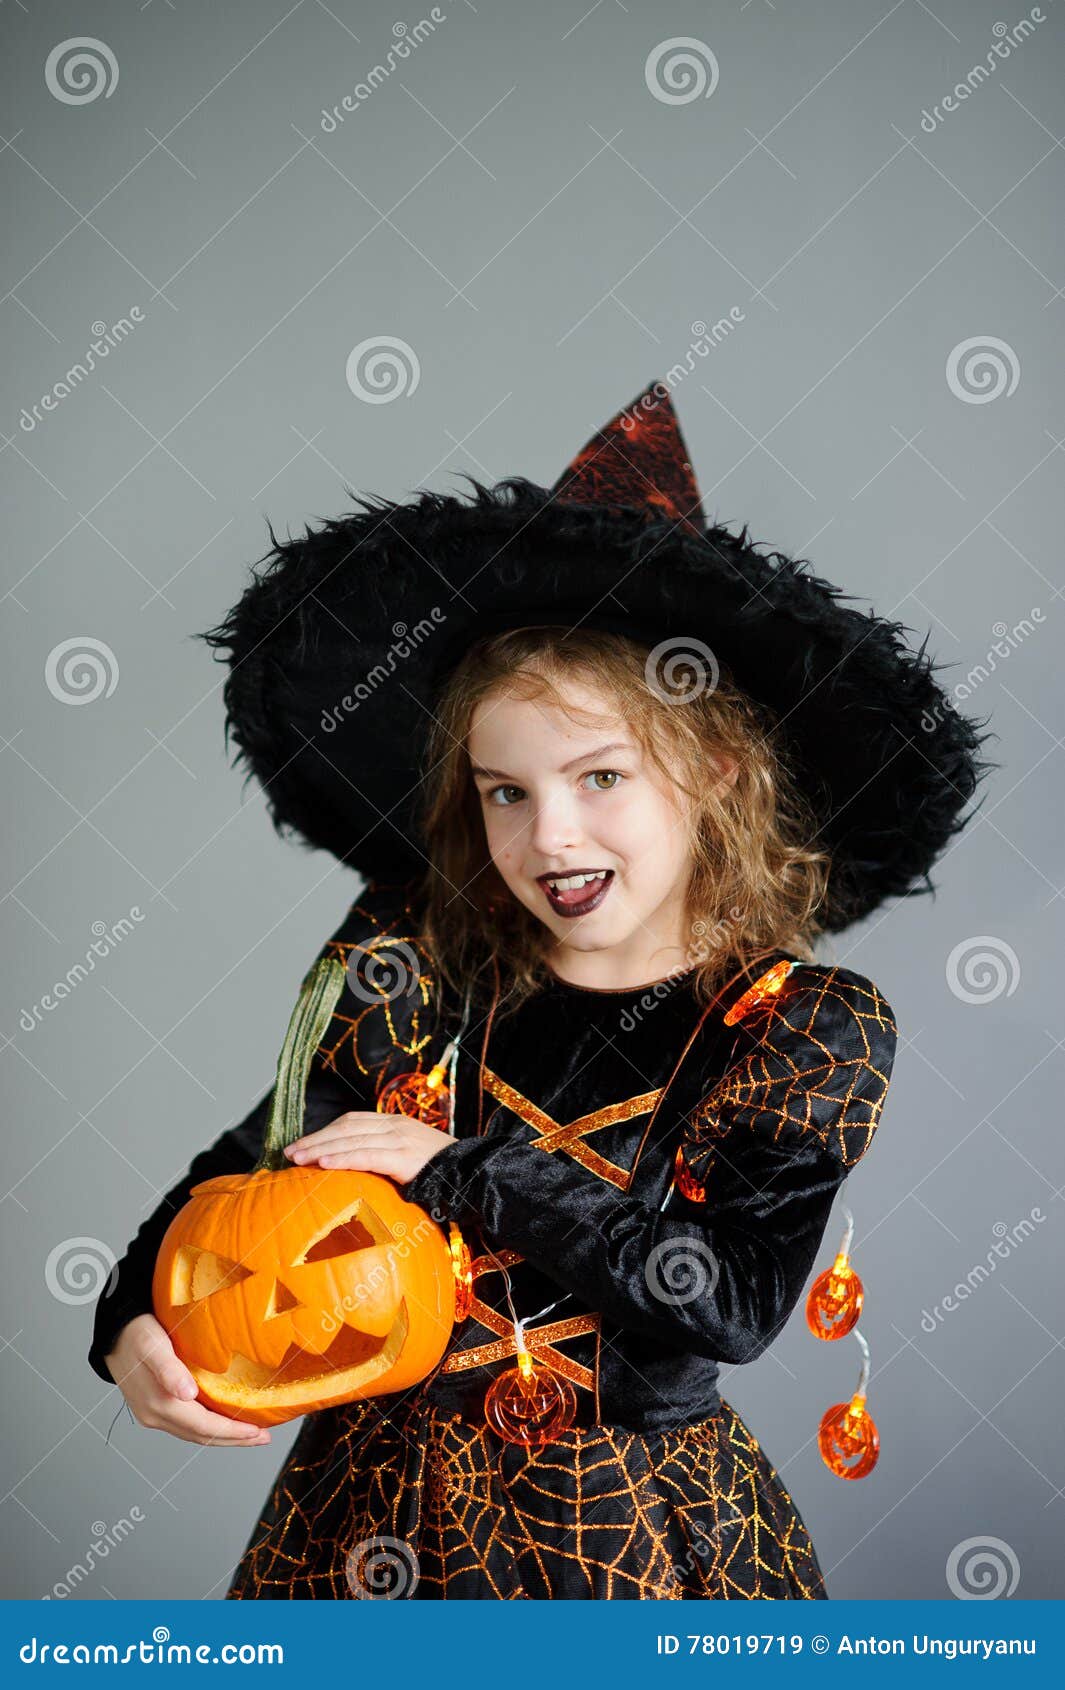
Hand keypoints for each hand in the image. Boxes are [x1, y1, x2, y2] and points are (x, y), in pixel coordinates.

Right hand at [104, 1313, 271, 1446]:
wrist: (113, 1332)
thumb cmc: (136, 1333)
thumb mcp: (154, 1346)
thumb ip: (169, 1370)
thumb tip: (187, 1395)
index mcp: (159, 1404)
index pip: (203, 1427)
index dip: (232, 1432)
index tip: (258, 1432)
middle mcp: (155, 1416)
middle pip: (201, 1436)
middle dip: (234, 1439)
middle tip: (263, 1438)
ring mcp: (153, 1415)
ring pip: (194, 1433)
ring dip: (223, 1436)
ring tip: (250, 1434)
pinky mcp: (154, 1408)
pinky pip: (186, 1426)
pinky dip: (208, 1428)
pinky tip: (222, 1421)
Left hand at [283, 1110, 451, 1183]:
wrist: (475, 1175)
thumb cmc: (443, 1175)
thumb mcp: (412, 1160)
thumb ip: (387, 1159)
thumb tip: (358, 1175)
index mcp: (395, 1123)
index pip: (352, 1121)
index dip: (324, 1132)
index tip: (301, 1145)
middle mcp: (395, 1125)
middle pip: (346, 1126)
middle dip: (315, 1139)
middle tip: (289, 1153)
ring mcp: (400, 1138)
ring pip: (351, 1139)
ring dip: (320, 1148)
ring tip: (297, 1160)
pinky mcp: (404, 1156)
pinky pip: (366, 1155)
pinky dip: (342, 1158)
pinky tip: (323, 1165)